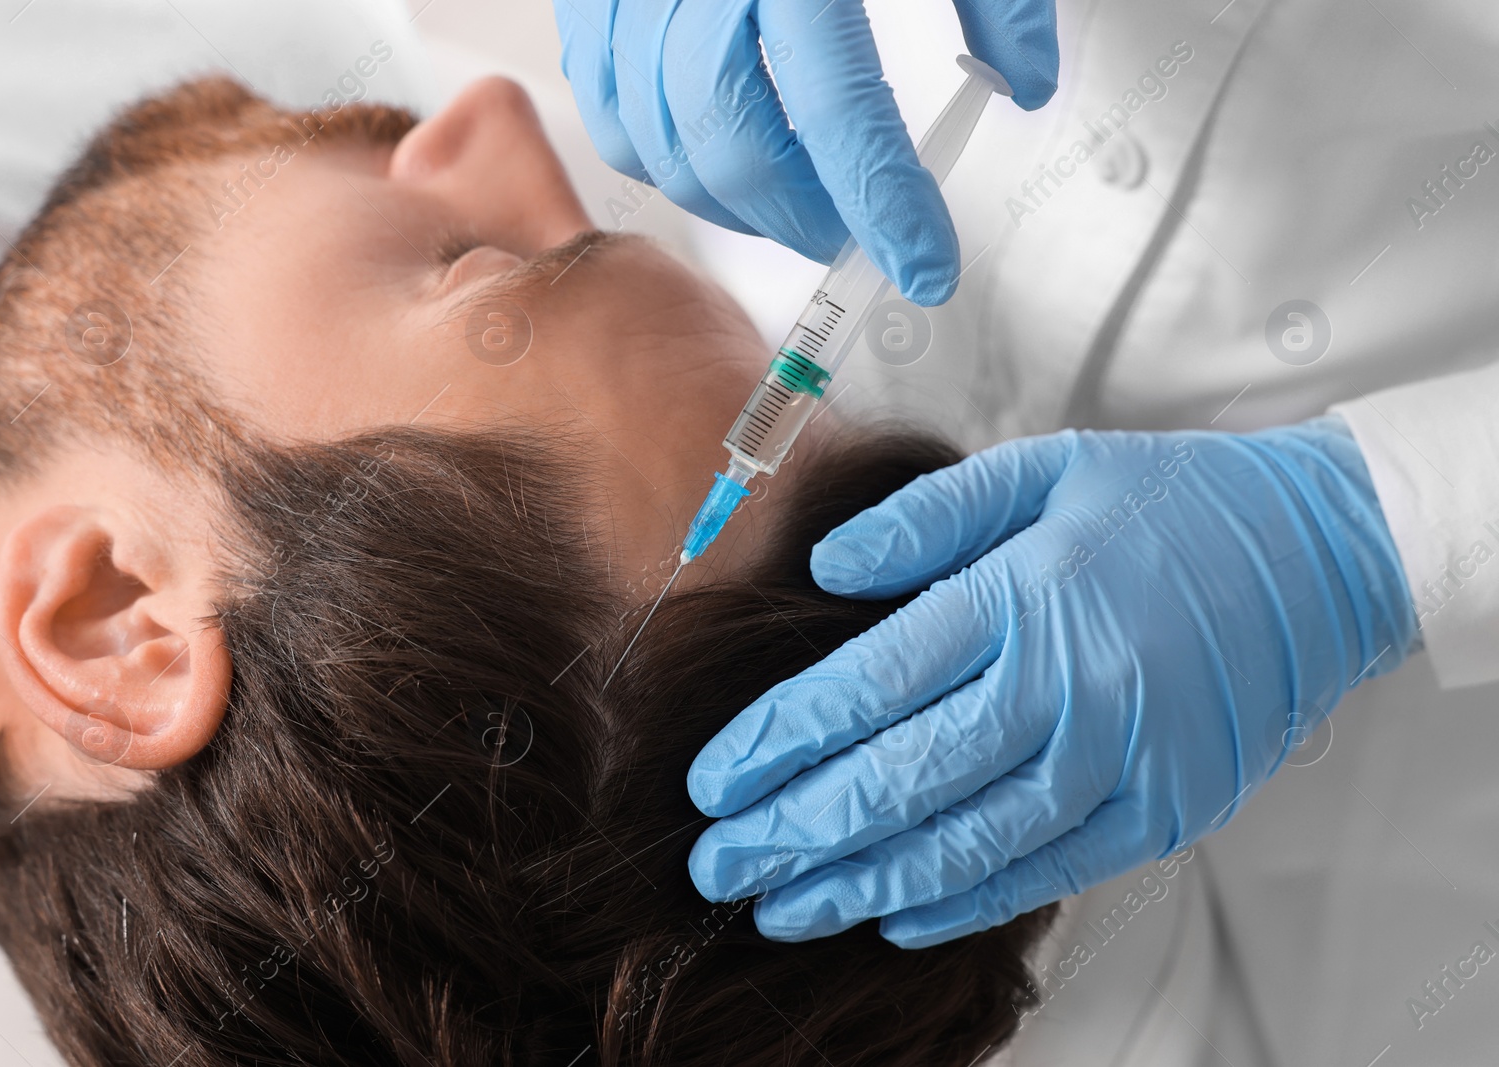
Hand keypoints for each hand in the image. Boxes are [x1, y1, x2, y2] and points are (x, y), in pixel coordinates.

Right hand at [552, 0, 1057, 305]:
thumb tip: (1022, 81)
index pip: (843, 107)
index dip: (885, 203)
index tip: (923, 262)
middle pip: (733, 139)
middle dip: (801, 215)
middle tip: (851, 236)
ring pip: (658, 137)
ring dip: (732, 202)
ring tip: (791, 211)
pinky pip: (608, 105)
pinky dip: (658, 155)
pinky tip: (711, 163)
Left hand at [686, 417, 1417, 946]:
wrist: (1320, 553)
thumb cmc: (1167, 504)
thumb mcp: (1041, 469)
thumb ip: (926, 518)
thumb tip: (824, 568)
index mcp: (1023, 598)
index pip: (868, 686)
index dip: (779, 742)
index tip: (712, 781)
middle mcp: (1067, 690)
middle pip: (900, 779)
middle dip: (793, 831)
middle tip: (716, 866)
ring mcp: (1121, 761)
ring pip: (963, 844)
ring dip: (859, 884)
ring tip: (780, 906)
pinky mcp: (1164, 810)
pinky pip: (1046, 872)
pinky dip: (964, 901)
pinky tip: (895, 916)